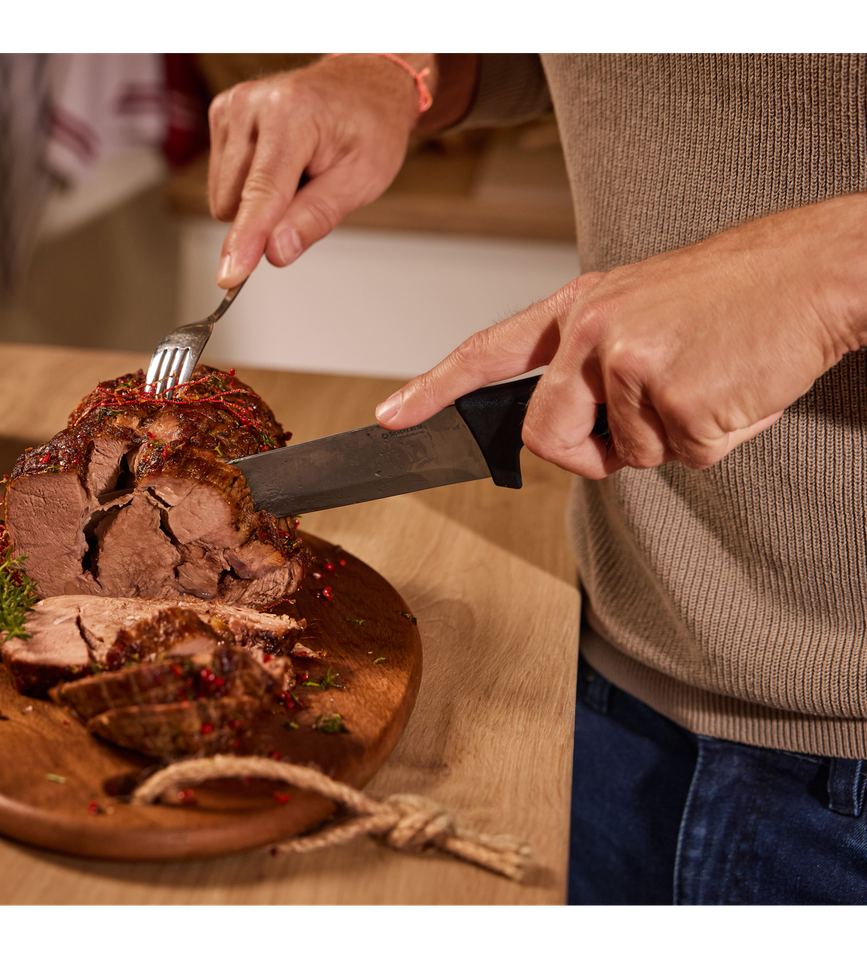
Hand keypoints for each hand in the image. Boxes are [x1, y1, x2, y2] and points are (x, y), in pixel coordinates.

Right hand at [208, 54, 476, 288]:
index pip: (262, 192)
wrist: (363, 86)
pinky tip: (277, 163)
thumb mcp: (362, 179)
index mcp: (291, 114)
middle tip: (306, 189)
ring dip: (256, 201)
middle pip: (234, 202)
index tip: (230, 276)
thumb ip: (316, 217)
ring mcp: (232, 107)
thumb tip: (276, 251)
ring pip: (222, 197)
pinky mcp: (221, 115)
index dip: (246, 240)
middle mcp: (252, 104)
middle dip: (266, 216)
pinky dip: (247, 185)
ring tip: (294, 172)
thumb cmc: (369, 127)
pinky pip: (220, 182)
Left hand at [374, 195, 866, 476]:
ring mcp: (627, 360)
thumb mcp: (642, 308)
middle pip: (547, 437)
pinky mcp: (672, 393)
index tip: (392, 418)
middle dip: (589, 455)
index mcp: (578, 307)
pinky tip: (734, 388)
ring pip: (626, 455)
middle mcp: (590, 330)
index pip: (486, 353)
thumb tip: (575, 434)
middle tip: (643, 427)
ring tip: (709, 379)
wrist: (816, 271)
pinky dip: (714, 441)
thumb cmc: (735, 295)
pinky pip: (681, 458)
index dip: (433, 389)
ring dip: (671, 440)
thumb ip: (592, 364)